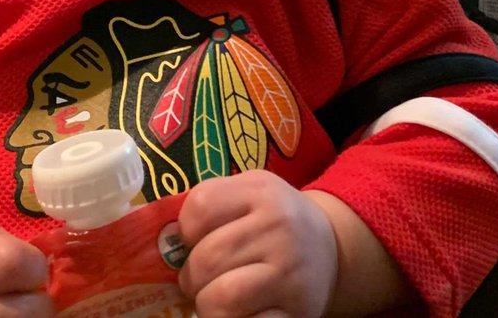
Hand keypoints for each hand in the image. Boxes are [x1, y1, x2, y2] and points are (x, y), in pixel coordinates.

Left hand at [177, 171, 337, 317]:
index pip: (199, 208)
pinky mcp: (297, 310)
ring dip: (208, 304)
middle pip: (205, 260)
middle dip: (192, 277)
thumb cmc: (274, 221)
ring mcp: (290, 271)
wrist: (332, 246)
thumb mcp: (248, 194)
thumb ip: (209, 207)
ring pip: (219, 299)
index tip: (195, 241)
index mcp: (261, 191)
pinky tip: (243, 311)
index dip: (186, 231)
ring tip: (219, 298)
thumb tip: (164, 242)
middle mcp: (279, 227)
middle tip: (203, 279)